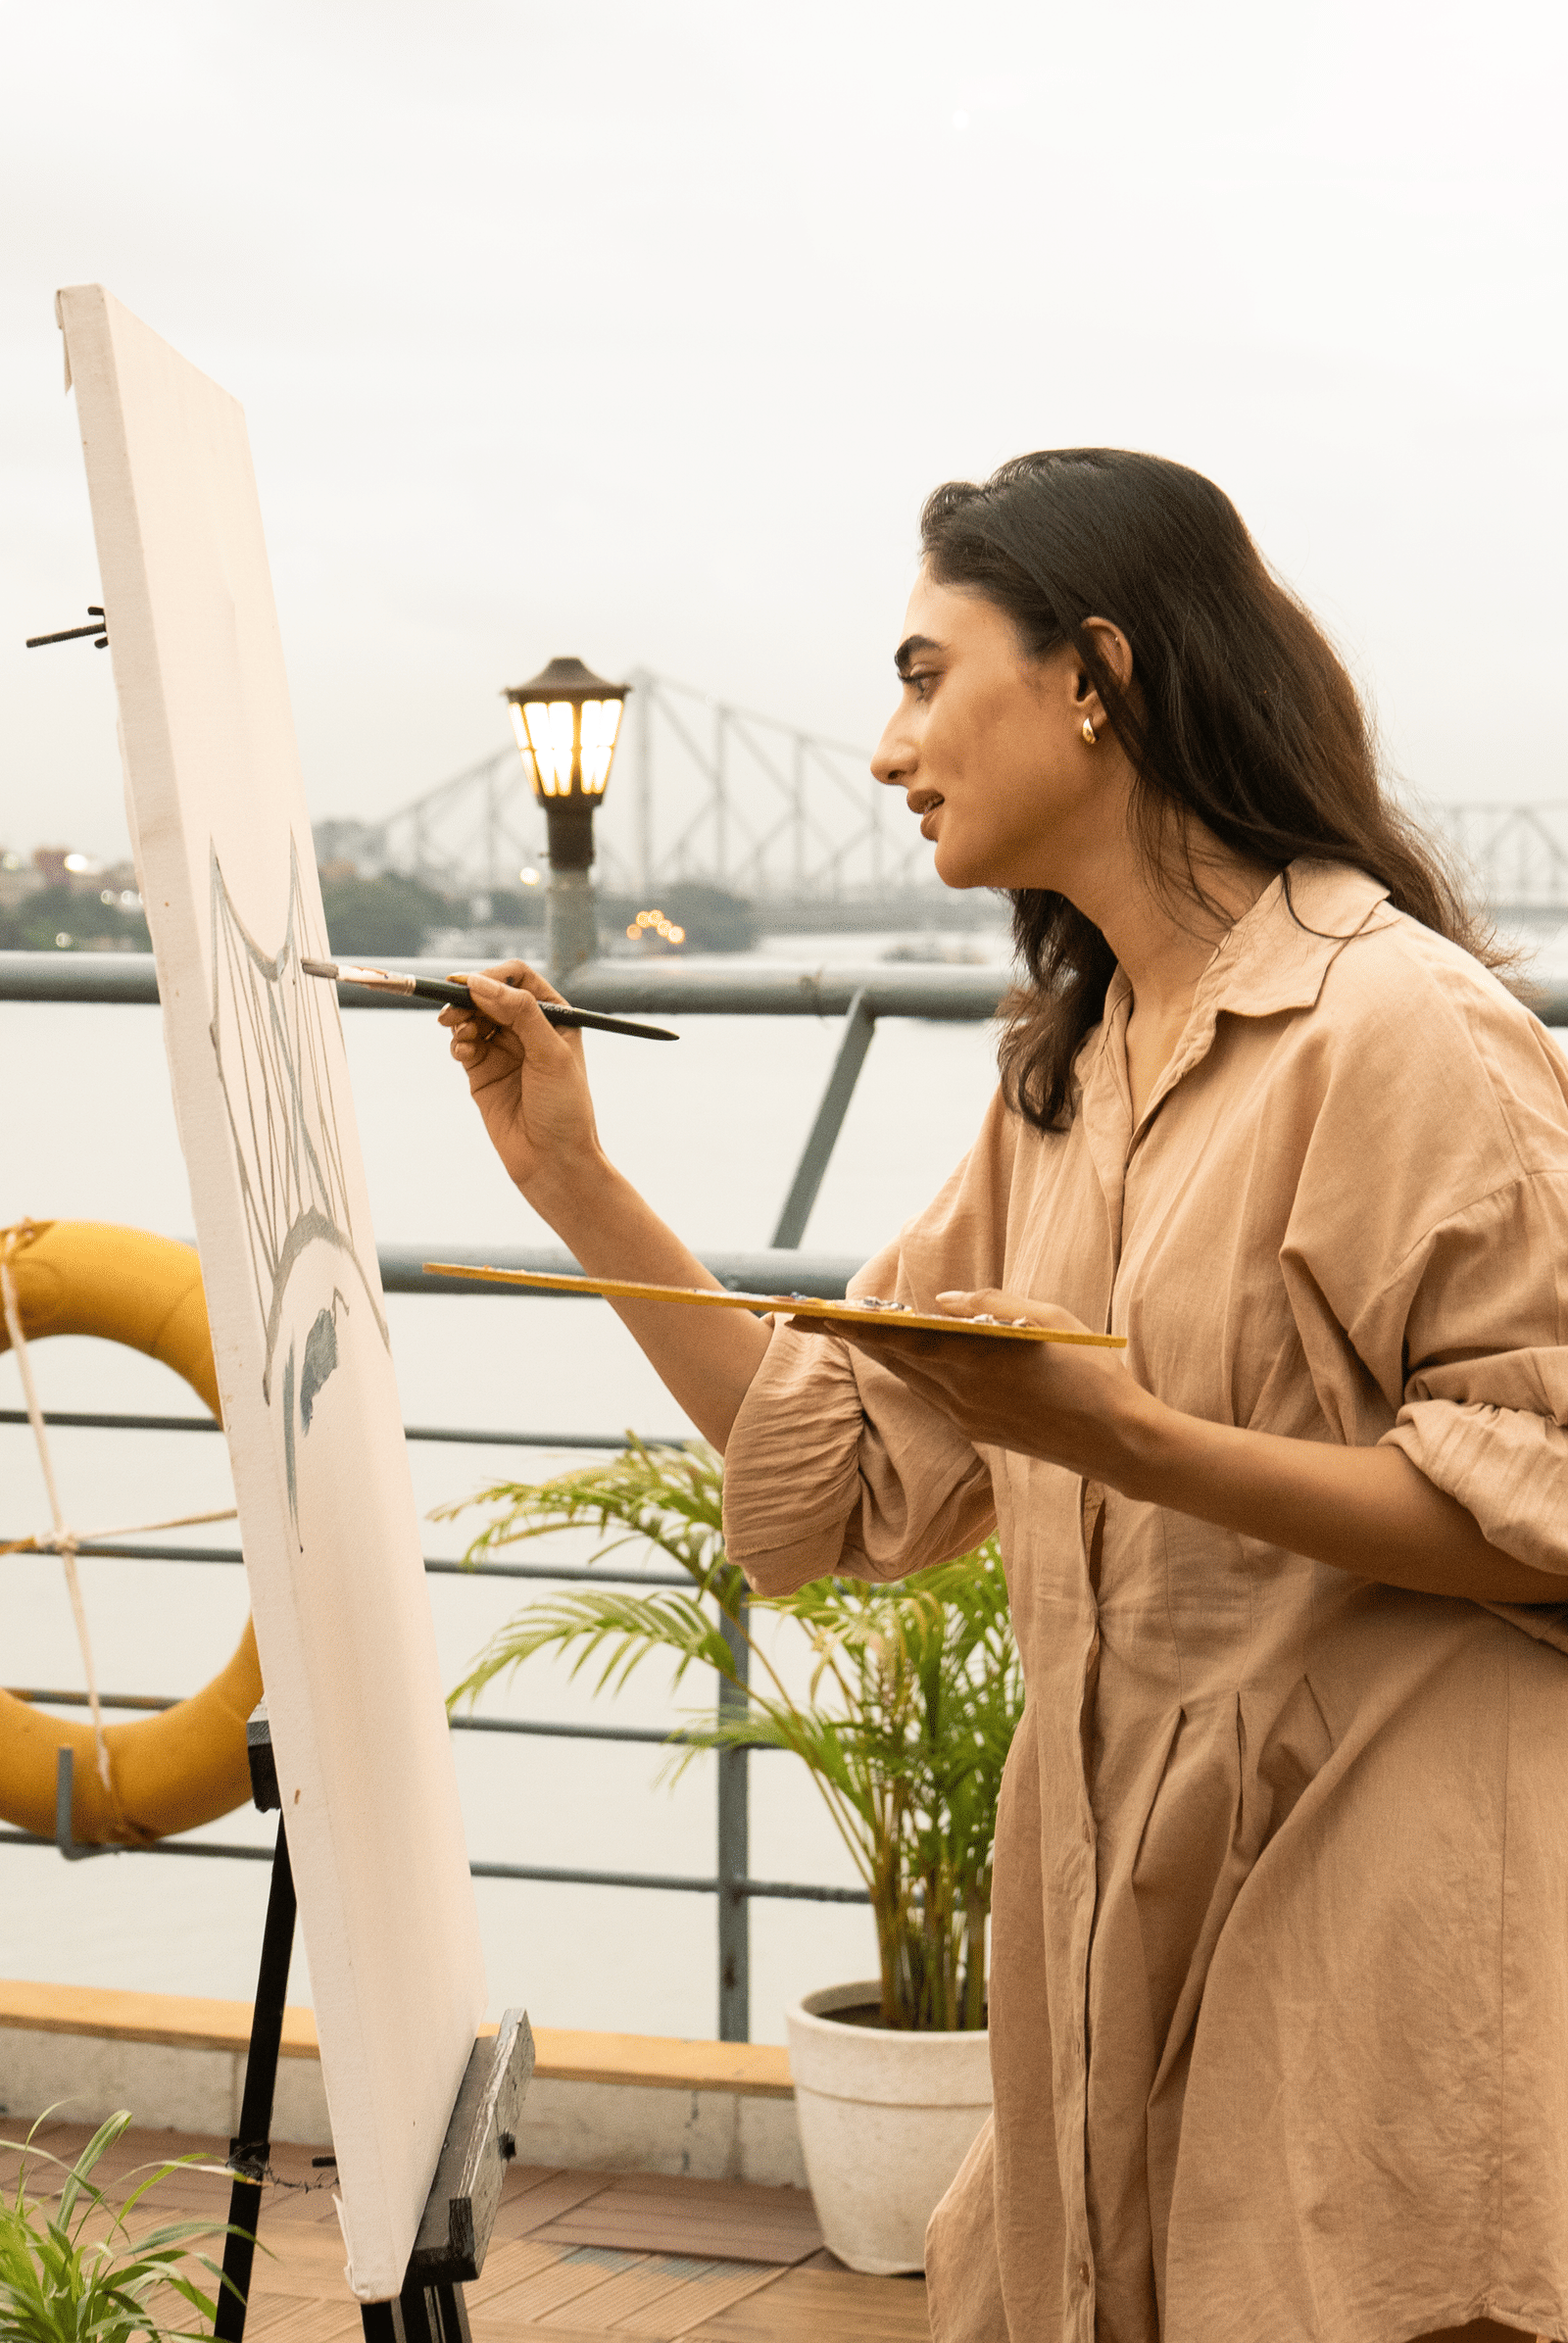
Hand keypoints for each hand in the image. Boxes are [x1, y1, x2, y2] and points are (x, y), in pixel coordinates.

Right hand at [440, 961, 605, 1208]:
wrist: (553, 1161)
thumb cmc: (565, 1108)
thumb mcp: (550, 1054)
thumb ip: (519, 1013)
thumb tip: (480, 983)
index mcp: (555, 1016)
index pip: (518, 977)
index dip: (492, 976)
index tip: (469, 985)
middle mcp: (528, 1028)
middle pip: (489, 994)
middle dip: (468, 997)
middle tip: (452, 1010)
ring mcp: (504, 1049)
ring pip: (472, 1016)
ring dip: (459, 1018)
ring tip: (456, 1030)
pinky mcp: (482, 1071)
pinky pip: (463, 1043)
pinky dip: (457, 1041)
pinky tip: (462, 1052)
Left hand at [798, 1286, 1164, 1492]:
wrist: (1118, 1442)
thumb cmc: (1090, 1370)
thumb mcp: (1047, 1319)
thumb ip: (989, 1304)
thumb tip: (938, 1303)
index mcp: (973, 1361)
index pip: (895, 1339)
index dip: (847, 1326)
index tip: (806, 1313)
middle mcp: (960, 1394)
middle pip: (890, 1360)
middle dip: (846, 1338)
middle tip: (802, 1318)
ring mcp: (967, 1417)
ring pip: (909, 1379)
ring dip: (876, 1355)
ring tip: (846, 1331)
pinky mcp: (979, 1431)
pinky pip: (932, 1396)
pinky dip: (911, 1372)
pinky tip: (903, 1357)